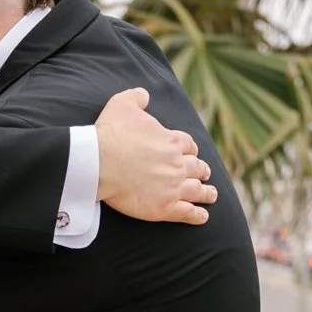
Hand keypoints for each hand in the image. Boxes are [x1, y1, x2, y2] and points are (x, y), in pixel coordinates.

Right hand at [95, 88, 217, 223]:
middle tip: (205, 173)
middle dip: (202, 170)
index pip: (188, 145)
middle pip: (196, 167)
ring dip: (206, 192)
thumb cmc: (110, 133)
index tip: (191, 152)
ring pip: (197, 190)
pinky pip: (187, 212)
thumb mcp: (123, 104)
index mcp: (171, 141)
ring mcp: (173, 187)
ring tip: (212, 195)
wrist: (99, 163)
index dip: (190, 149)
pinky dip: (197, 215)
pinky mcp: (164, 207)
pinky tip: (203, 217)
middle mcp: (177, 164)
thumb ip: (136, 97)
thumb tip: (143, 94)